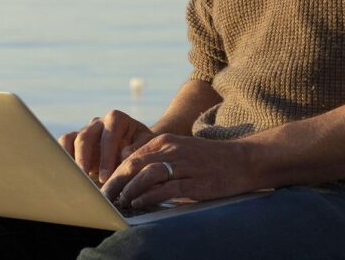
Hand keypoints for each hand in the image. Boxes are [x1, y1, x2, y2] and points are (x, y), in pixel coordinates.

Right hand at [59, 110, 155, 184]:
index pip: (108, 136)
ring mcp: (86, 130)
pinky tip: (67, 175)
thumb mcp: (148, 146)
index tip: (106, 177)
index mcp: (117, 119)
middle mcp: (99, 122)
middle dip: (84, 160)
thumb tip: (123, 155)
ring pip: (70, 139)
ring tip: (73, 179)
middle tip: (85, 181)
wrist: (137, 148)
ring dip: (70, 160)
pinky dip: (63, 158)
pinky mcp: (77, 141)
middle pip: (85, 136)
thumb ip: (139, 149)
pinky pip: (64, 144)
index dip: (106, 157)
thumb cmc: (144, 148)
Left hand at [100, 134, 260, 209]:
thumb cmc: (207, 158)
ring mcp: (184, 165)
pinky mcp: (195, 181)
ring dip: (130, 189)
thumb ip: (154, 155)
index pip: (131, 156)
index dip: (114, 172)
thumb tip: (127, 162)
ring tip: (120, 201)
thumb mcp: (179, 149)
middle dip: (116, 182)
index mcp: (165, 141)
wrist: (241, 161)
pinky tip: (139, 203)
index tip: (103, 186)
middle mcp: (172, 150)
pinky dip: (149, 196)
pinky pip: (166, 188)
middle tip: (104, 197)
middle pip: (134, 164)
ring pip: (147, 175)